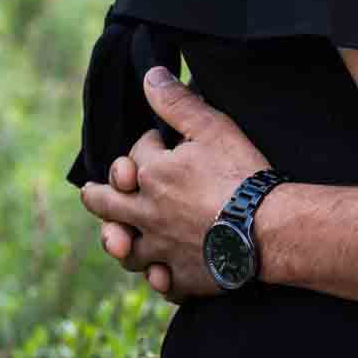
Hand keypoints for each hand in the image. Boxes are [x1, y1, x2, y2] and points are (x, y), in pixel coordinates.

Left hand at [78, 66, 272, 299]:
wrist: (266, 227)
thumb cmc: (239, 174)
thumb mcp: (210, 127)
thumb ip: (177, 103)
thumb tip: (150, 76)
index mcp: (152, 174)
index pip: (135, 154)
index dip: (146, 143)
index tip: (159, 141)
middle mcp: (146, 214)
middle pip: (107, 205)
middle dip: (98, 195)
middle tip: (91, 194)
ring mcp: (161, 249)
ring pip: (127, 250)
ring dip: (120, 241)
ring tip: (116, 239)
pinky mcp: (181, 277)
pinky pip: (160, 281)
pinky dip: (157, 276)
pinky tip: (159, 273)